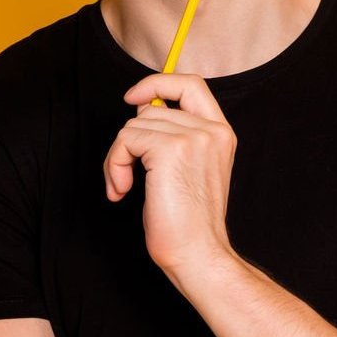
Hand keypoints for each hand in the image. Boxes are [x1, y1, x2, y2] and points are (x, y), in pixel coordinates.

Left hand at [105, 73, 237, 271]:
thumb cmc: (189, 222)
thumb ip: (175, 136)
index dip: (159, 83)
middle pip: (153, 108)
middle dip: (129, 138)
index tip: (134, 98)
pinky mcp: (170, 149)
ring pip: (134, 125)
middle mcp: (212, 130)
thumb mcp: (189, 169)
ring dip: (118, 157)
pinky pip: (126, 140)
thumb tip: (143, 111)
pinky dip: (115, 165)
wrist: (198, 253)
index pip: (192, 84)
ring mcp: (193, 137)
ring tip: (123, 186)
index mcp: (221, 133)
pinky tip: (123, 190)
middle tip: (124, 172)